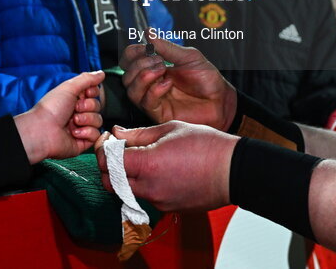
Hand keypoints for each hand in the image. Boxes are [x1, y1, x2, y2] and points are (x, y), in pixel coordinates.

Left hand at [14, 70, 104, 162]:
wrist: (42, 130)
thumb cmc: (51, 109)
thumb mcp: (69, 87)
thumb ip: (87, 79)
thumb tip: (101, 73)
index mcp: (74, 100)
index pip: (94, 94)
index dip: (92, 93)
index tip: (84, 93)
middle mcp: (78, 113)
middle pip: (98, 106)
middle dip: (88, 106)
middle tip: (75, 108)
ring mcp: (81, 127)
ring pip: (98, 121)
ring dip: (86, 119)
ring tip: (73, 121)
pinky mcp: (83, 142)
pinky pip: (96, 135)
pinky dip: (86, 132)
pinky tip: (74, 132)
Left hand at [95, 121, 237, 211]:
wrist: (233, 170)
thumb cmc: (206, 145)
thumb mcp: (170, 129)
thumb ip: (138, 134)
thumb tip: (117, 133)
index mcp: (147, 164)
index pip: (107, 162)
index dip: (102, 149)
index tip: (107, 140)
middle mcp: (149, 187)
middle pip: (110, 182)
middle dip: (107, 166)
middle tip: (117, 151)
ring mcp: (158, 201)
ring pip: (127, 191)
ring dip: (125, 176)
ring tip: (140, 158)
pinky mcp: (168, 208)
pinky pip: (146, 196)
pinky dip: (143, 184)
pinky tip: (158, 169)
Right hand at [120, 35, 236, 130]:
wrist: (221, 100)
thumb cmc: (207, 79)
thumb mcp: (188, 57)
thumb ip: (166, 47)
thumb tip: (148, 32)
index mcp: (154, 67)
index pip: (129, 59)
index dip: (132, 53)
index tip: (146, 48)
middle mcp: (150, 83)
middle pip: (126, 74)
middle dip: (139, 64)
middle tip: (159, 61)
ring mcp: (153, 98)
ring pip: (131, 89)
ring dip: (143, 77)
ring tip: (162, 70)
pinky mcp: (159, 113)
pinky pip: (145, 102)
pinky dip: (154, 90)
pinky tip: (168, 84)